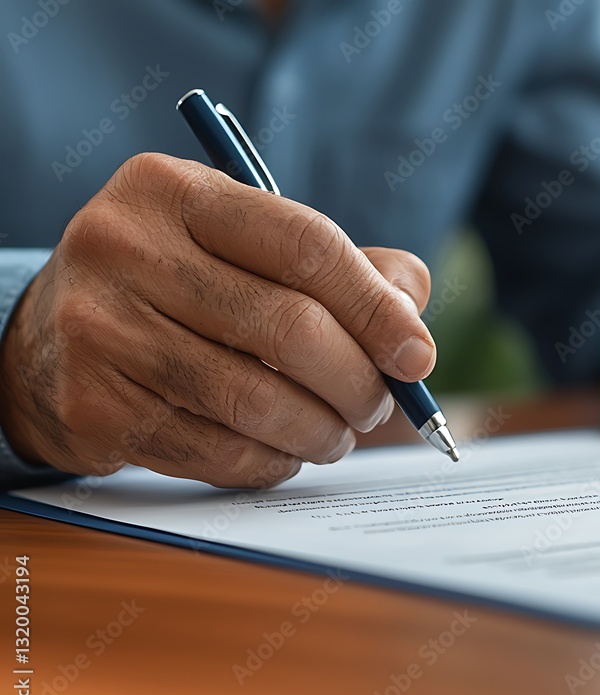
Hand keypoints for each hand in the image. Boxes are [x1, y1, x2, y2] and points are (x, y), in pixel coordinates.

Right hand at [0, 153, 435, 487]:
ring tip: (338, 434)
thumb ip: (340, 270)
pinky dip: (272, 461)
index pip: (307, 246)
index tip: (417, 355)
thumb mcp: (244, 249)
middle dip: (358, 382)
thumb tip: (411, 323)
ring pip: (257, 401)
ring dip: (322, 432)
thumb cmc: (176, 288)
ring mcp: (103, 330)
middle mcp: (128, 249)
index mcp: (177, 192)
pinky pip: (217, 451)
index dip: (377, 308)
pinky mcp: (94, 407)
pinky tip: (284, 452)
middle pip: (291, 329)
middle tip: (378, 405)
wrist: (46, 338)